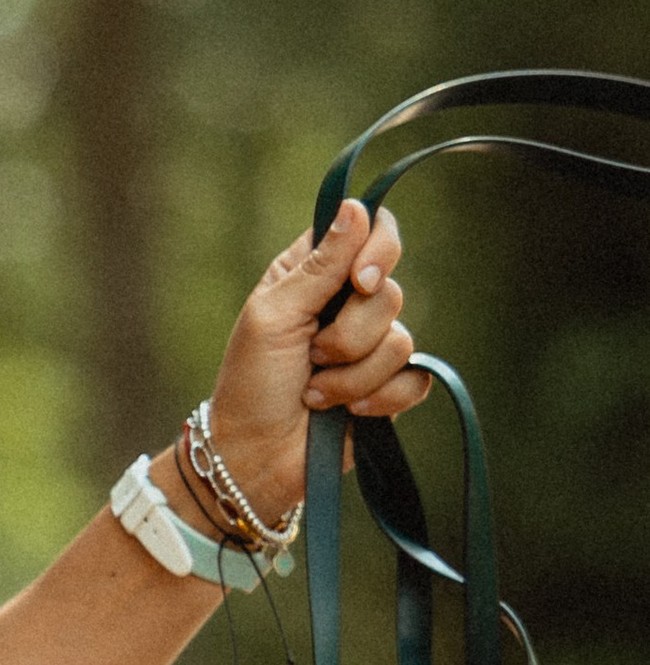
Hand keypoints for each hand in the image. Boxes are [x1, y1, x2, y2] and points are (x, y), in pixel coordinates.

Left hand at [202, 198, 427, 522]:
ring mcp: (372, 347)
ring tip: (315, 392)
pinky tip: (346, 414)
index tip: (360, 280)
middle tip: (310, 356)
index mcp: (316, 274)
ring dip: (351, 375)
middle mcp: (348, 304)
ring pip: (402, 340)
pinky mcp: (389, 387)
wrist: (255, 457)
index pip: (373, 231)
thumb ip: (320, 264)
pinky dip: (377, 399)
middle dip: (348, 334)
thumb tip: (357, 207)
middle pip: (390, 292)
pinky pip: (415, 378)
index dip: (379, 250)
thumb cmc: (250, 383)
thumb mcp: (274, 315)